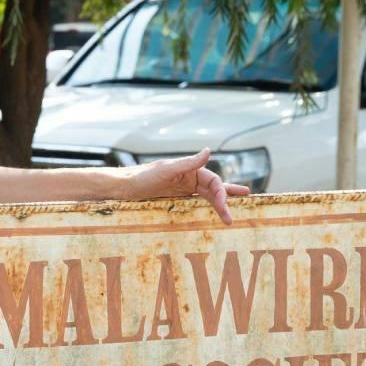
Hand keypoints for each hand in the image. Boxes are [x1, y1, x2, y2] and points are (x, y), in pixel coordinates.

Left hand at [125, 148, 252, 223]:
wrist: (123, 188)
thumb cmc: (143, 177)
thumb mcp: (167, 170)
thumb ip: (189, 162)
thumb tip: (209, 150)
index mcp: (189, 169)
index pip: (213, 181)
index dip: (222, 194)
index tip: (225, 209)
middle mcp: (188, 177)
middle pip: (213, 189)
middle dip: (226, 199)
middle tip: (241, 207)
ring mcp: (182, 188)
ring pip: (206, 196)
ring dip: (218, 204)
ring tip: (230, 215)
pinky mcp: (175, 198)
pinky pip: (194, 202)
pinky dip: (205, 207)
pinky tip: (211, 213)